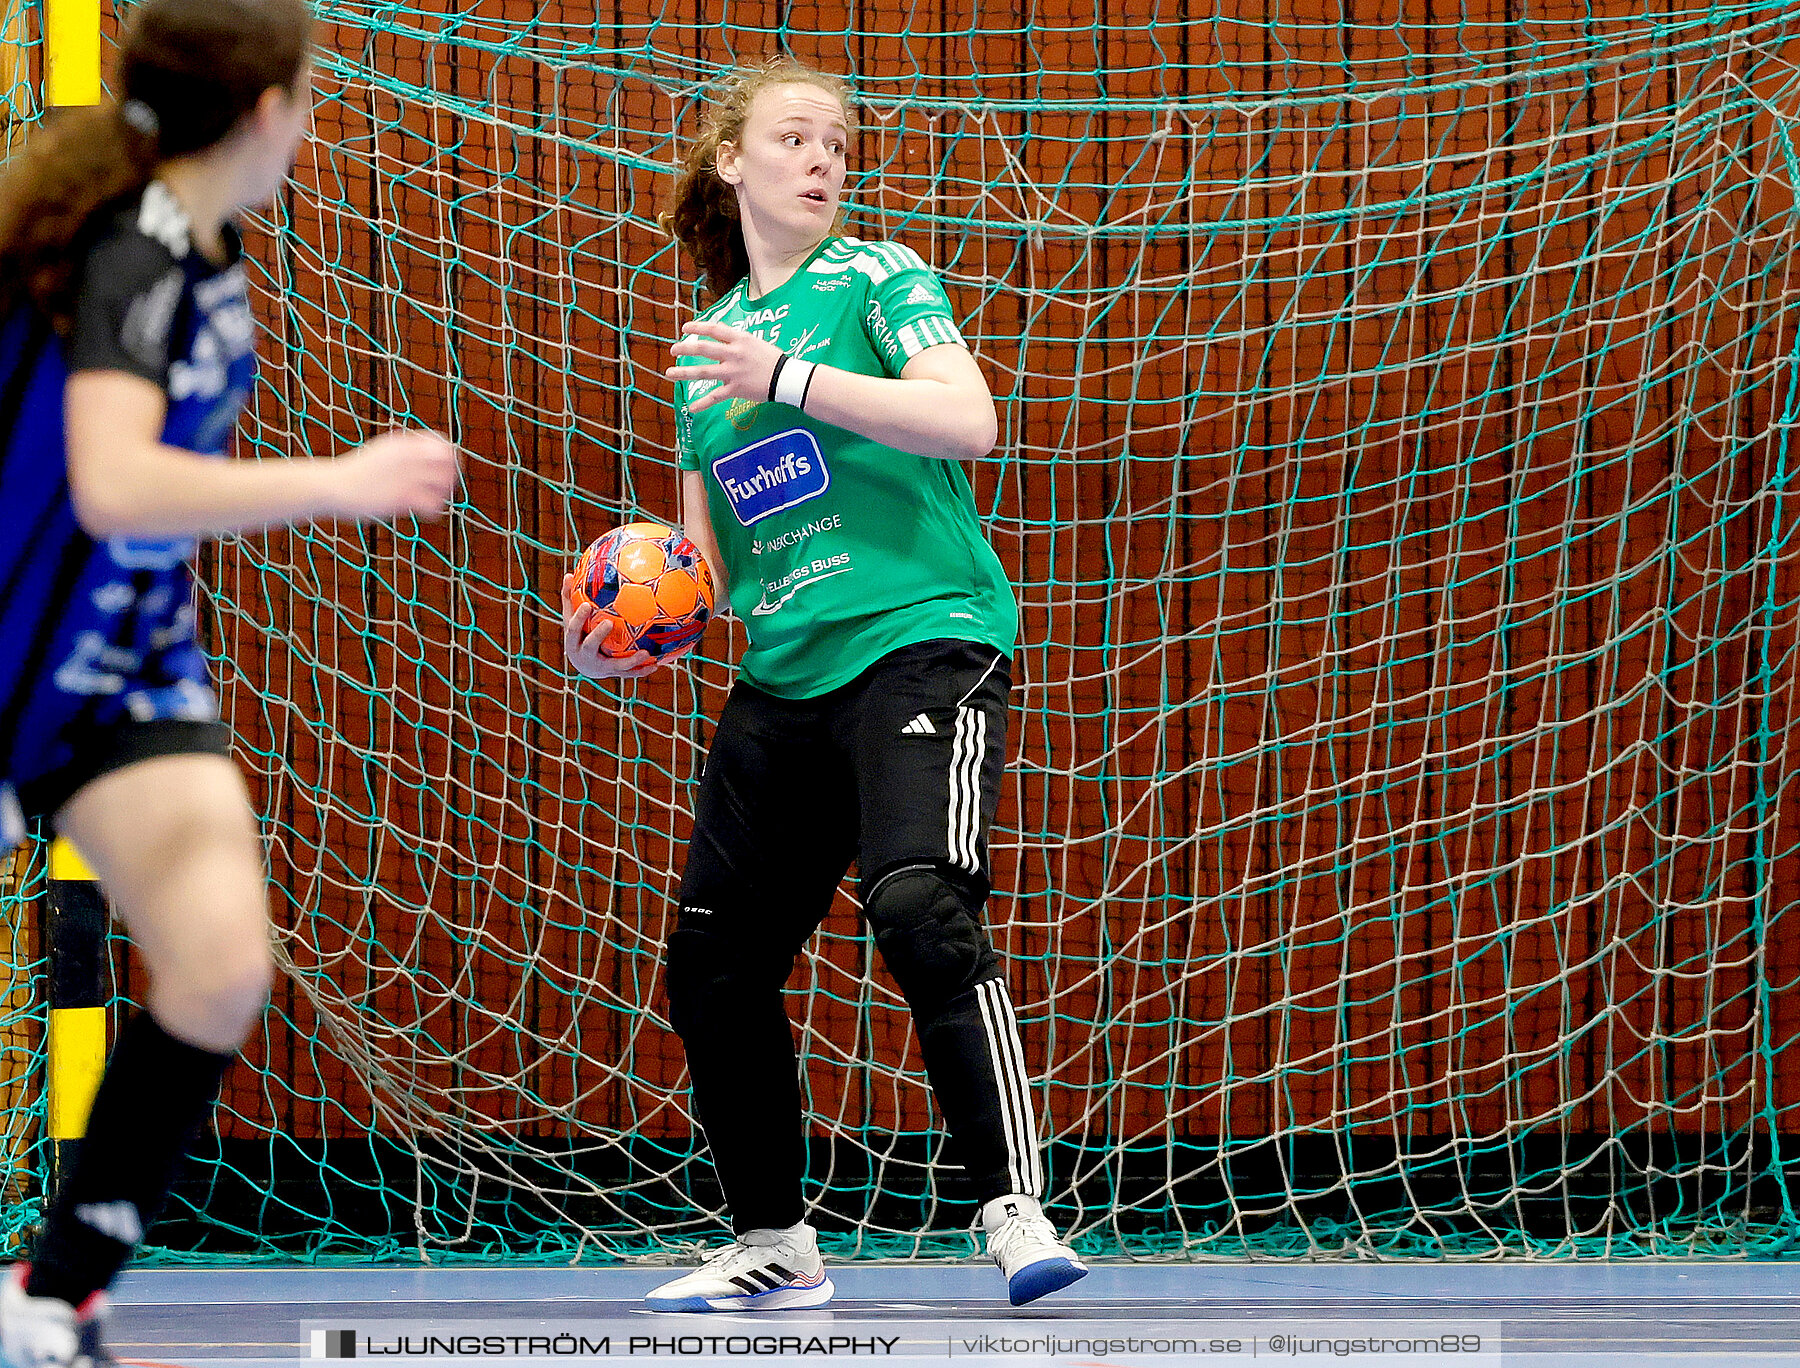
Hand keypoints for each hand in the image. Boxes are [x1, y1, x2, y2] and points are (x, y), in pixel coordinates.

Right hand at [331, 429, 459, 521]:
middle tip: (442, 487)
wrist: (332, 486)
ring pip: (444, 484)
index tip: (445, 468)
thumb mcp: (380, 452)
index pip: (441, 444)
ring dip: (444, 493)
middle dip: (450, 475)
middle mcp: (407, 457)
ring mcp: (405, 477)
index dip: (449, 456)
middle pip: (448, 462)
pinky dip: (434, 509)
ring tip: (434, 500)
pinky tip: (426, 513)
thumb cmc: (356, 472)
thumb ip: (402, 450)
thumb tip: (420, 449)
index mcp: (402, 444)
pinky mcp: (400, 498)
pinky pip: (432, 504)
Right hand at [560, 574, 660, 679]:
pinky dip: (642, 670)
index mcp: (574, 641)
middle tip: (608, 622)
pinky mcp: (613, 674)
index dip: (579, 618)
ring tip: (645, 653)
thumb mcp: (572, 618)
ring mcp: (599, 668)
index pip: (573, 628)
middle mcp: (584, 657)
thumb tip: (569, 573)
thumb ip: (570, 598)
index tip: (587, 605)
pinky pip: (628, 673)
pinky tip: (656, 665)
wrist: (584, 665)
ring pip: (614, 666)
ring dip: (630, 660)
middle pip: (589, 646)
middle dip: (598, 635)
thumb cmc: (579, 634)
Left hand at [663, 321, 783, 414]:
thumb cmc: (773, 359)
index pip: (714, 329)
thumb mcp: (755, 342)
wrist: (787, 378)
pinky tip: (691, 408)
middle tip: (673, 349)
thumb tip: (719, 339)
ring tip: (669, 374)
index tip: (685, 328)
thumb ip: (737, 341)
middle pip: (703, 348)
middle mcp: (733, 354)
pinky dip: (703, 403)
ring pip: (703, 372)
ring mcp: (733, 372)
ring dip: (684, 373)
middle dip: (685, 348)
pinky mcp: (736, 389)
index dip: (697, 327)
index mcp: (740, 339)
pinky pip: (716, 397)